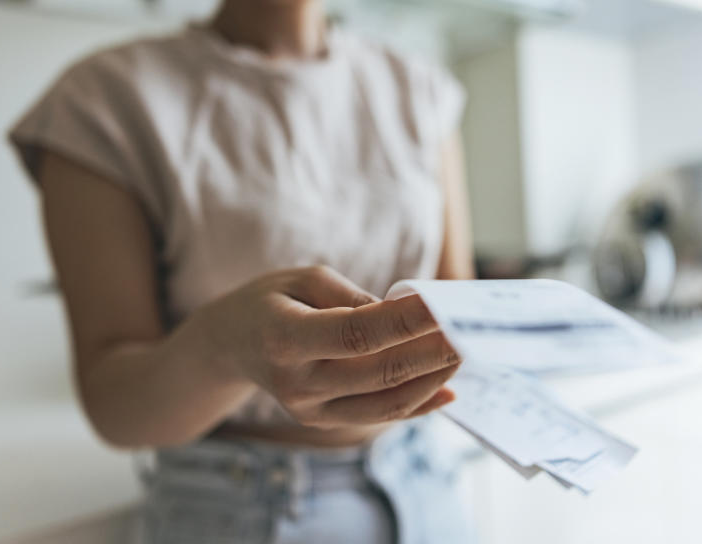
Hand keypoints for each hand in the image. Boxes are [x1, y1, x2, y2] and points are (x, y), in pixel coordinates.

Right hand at [196, 266, 461, 428]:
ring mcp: (309, 410)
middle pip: (380, 372)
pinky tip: (449, 390)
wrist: (229, 347)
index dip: (407, 322)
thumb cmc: (270, 301)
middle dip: (433, 352)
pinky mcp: (322, 422)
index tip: (447, 305)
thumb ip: (353, 298)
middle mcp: (296, 382)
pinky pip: (379, 416)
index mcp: (284, 337)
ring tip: (465, 353)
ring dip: (433, 379)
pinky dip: (419, 404)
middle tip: (473, 330)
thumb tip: (407, 318)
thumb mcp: (302, 279)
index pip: (357, 333)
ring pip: (386, 403)